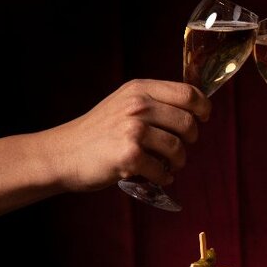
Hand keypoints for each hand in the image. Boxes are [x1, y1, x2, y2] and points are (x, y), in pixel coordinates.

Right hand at [45, 79, 210, 190]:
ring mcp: (133, 130)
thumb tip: (195, 111)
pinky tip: (156, 177)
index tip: (202, 119)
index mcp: (140, 89)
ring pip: (178, 148)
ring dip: (179, 162)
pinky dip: (164, 177)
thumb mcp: (125, 102)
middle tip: (179, 149)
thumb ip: (155, 102)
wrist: (62, 153)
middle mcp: (137, 106)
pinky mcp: (129, 155)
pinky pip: (163, 170)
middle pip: (188, 122)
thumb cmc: (99, 131)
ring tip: (169, 165)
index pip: (189, 93)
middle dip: (191, 140)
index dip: (203, 108)